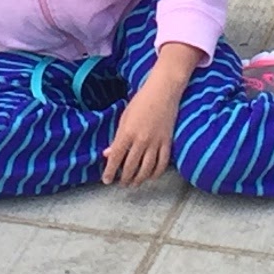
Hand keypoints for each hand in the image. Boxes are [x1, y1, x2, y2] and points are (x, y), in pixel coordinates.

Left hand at [101, 61, 193, 185]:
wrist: (163, 90)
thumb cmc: (141, 100)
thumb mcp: (124, 117)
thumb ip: (117, 137)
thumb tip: (107, 153)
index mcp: (127, 132)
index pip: (116, 158)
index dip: (110, 171)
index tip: (106, 180)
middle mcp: (141, 140)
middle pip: (131, 166)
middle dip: (124, 178)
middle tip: (121, 183)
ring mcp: (155, 142)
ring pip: (146, 169)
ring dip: (139, 179)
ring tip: (134, 183)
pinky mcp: (167, 142)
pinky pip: (162, 164)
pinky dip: (156, 173)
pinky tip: (150, 176)